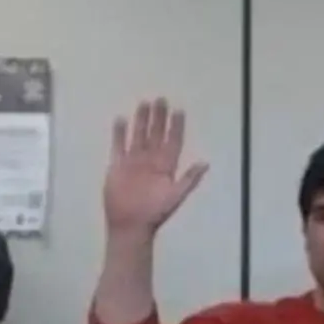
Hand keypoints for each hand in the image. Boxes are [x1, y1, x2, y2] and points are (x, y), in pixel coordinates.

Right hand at [102, 98, 208, 238]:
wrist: (130, 224)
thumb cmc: (155, 212)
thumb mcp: (175, 195)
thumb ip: (189, 179)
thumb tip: (206, 163)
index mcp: (166, 166)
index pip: (173, 142)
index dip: (176, 127)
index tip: (179, 111)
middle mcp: (151, 160)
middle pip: (156, 134)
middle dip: (159, 118)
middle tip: (161, 99)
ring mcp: (134, 161)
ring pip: (139, 135)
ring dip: (141, 121)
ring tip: (144, 103)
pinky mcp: (118, 165)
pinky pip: (119, 145)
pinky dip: (119, 133)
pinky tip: (121, 119)